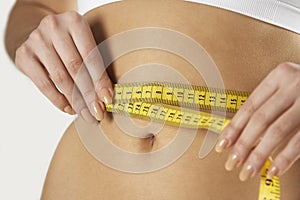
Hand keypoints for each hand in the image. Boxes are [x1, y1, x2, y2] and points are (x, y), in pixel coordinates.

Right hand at [15, 11, 112, 122]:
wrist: (43, 35)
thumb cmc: (72, 44)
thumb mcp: (84, 45)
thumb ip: (95, 65)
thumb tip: (106, 96)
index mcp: (74, 21)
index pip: (90, 56)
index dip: (100, 80)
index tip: (107, 100)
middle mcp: (54, 27)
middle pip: (75, 68)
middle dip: (89, 94)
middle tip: (97, 113)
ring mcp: (37, 40)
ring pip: (60, 78)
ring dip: (75, 101)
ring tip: (86, 114)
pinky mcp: (24, 54)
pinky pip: (44, 84)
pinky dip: (58, 100)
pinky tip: (70, 108)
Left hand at [215, 62, 299, 180]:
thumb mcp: (286, 87)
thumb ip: (266, 105)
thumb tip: (239, 134)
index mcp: (279, 76)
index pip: (249, 106)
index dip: (234, 128)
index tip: (222, 145)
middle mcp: (293, 85)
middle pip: (260, 119)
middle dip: (243, 144)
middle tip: (231, 163)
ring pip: (277, 131)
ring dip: (260, 155)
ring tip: (248, 171)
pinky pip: (299, 141)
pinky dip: (285, 158)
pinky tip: (273, 171)